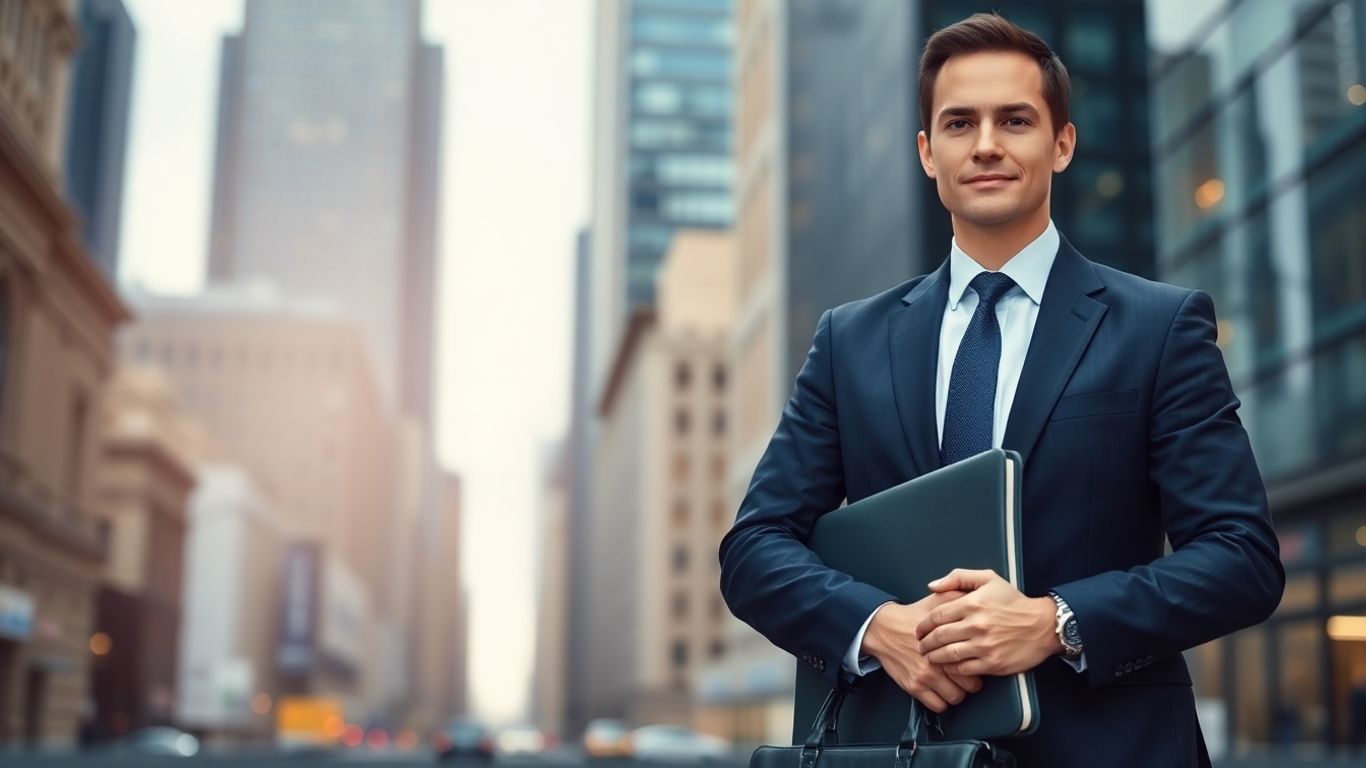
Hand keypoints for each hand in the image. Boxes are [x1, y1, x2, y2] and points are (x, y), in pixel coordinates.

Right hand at [861, 591, 982, 713]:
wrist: (882, 628)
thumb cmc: (911, 617)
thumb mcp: (936, 602)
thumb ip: (958, 599)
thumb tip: (977, 597)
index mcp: (945, 640)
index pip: (975, 661)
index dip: (978, 663)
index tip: (975, 661)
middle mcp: (936, 660)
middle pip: (970, 684)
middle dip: (971, 681)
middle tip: (966, 675)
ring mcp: (924, 676)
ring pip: (955, 698)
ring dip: (956, 693)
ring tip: (953, 684)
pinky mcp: (913, 687)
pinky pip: (937, 706)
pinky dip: (941, 702)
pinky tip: (939, 691)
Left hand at [914, 568, 1061, 676]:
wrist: (1043, 625)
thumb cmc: (1013, 601)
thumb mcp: (988, 579)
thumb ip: (958, 577)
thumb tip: (932, 586)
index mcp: (972, 604)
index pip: (936, 616)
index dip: (923, 625)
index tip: (919, 630)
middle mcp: (976, 625)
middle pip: (939, 637)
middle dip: (924, 643)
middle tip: (920, 646)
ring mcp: (984, 646)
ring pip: (948, 655)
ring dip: (934, 657)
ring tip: (930, 657)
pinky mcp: (993, 663)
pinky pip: (964, 669)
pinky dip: (953, 669)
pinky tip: (949, 666)